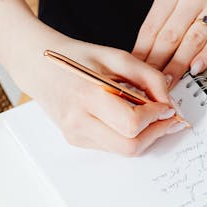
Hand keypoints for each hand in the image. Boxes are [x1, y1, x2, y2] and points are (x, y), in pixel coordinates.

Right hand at [17, 27, 182, 155]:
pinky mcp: (76, 140)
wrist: (39, 66)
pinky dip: (127, 135)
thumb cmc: (77, 58)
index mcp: (88, 95)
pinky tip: (130, 117)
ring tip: (151, 116)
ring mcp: (76, 134)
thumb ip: (147, 75)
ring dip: (144, 136)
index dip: (156, 117)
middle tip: (167, 118)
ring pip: (122, 150)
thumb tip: (168, 99)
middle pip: (129, 146)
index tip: (167, 106)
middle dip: (155, 133)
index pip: (131, 123)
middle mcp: (79, 121)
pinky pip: (110, 146)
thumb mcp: (116, 56)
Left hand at [132, 0, 206, 84]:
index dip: (142, 52)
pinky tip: (194, 69)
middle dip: (158, 63)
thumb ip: (162, 18)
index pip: (152, 26)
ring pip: (192, 41)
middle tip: (150, 82)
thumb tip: (143, 53)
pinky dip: (204, 57)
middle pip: (170, 36)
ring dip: (178, 66)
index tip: (137, 69)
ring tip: (169, 81)